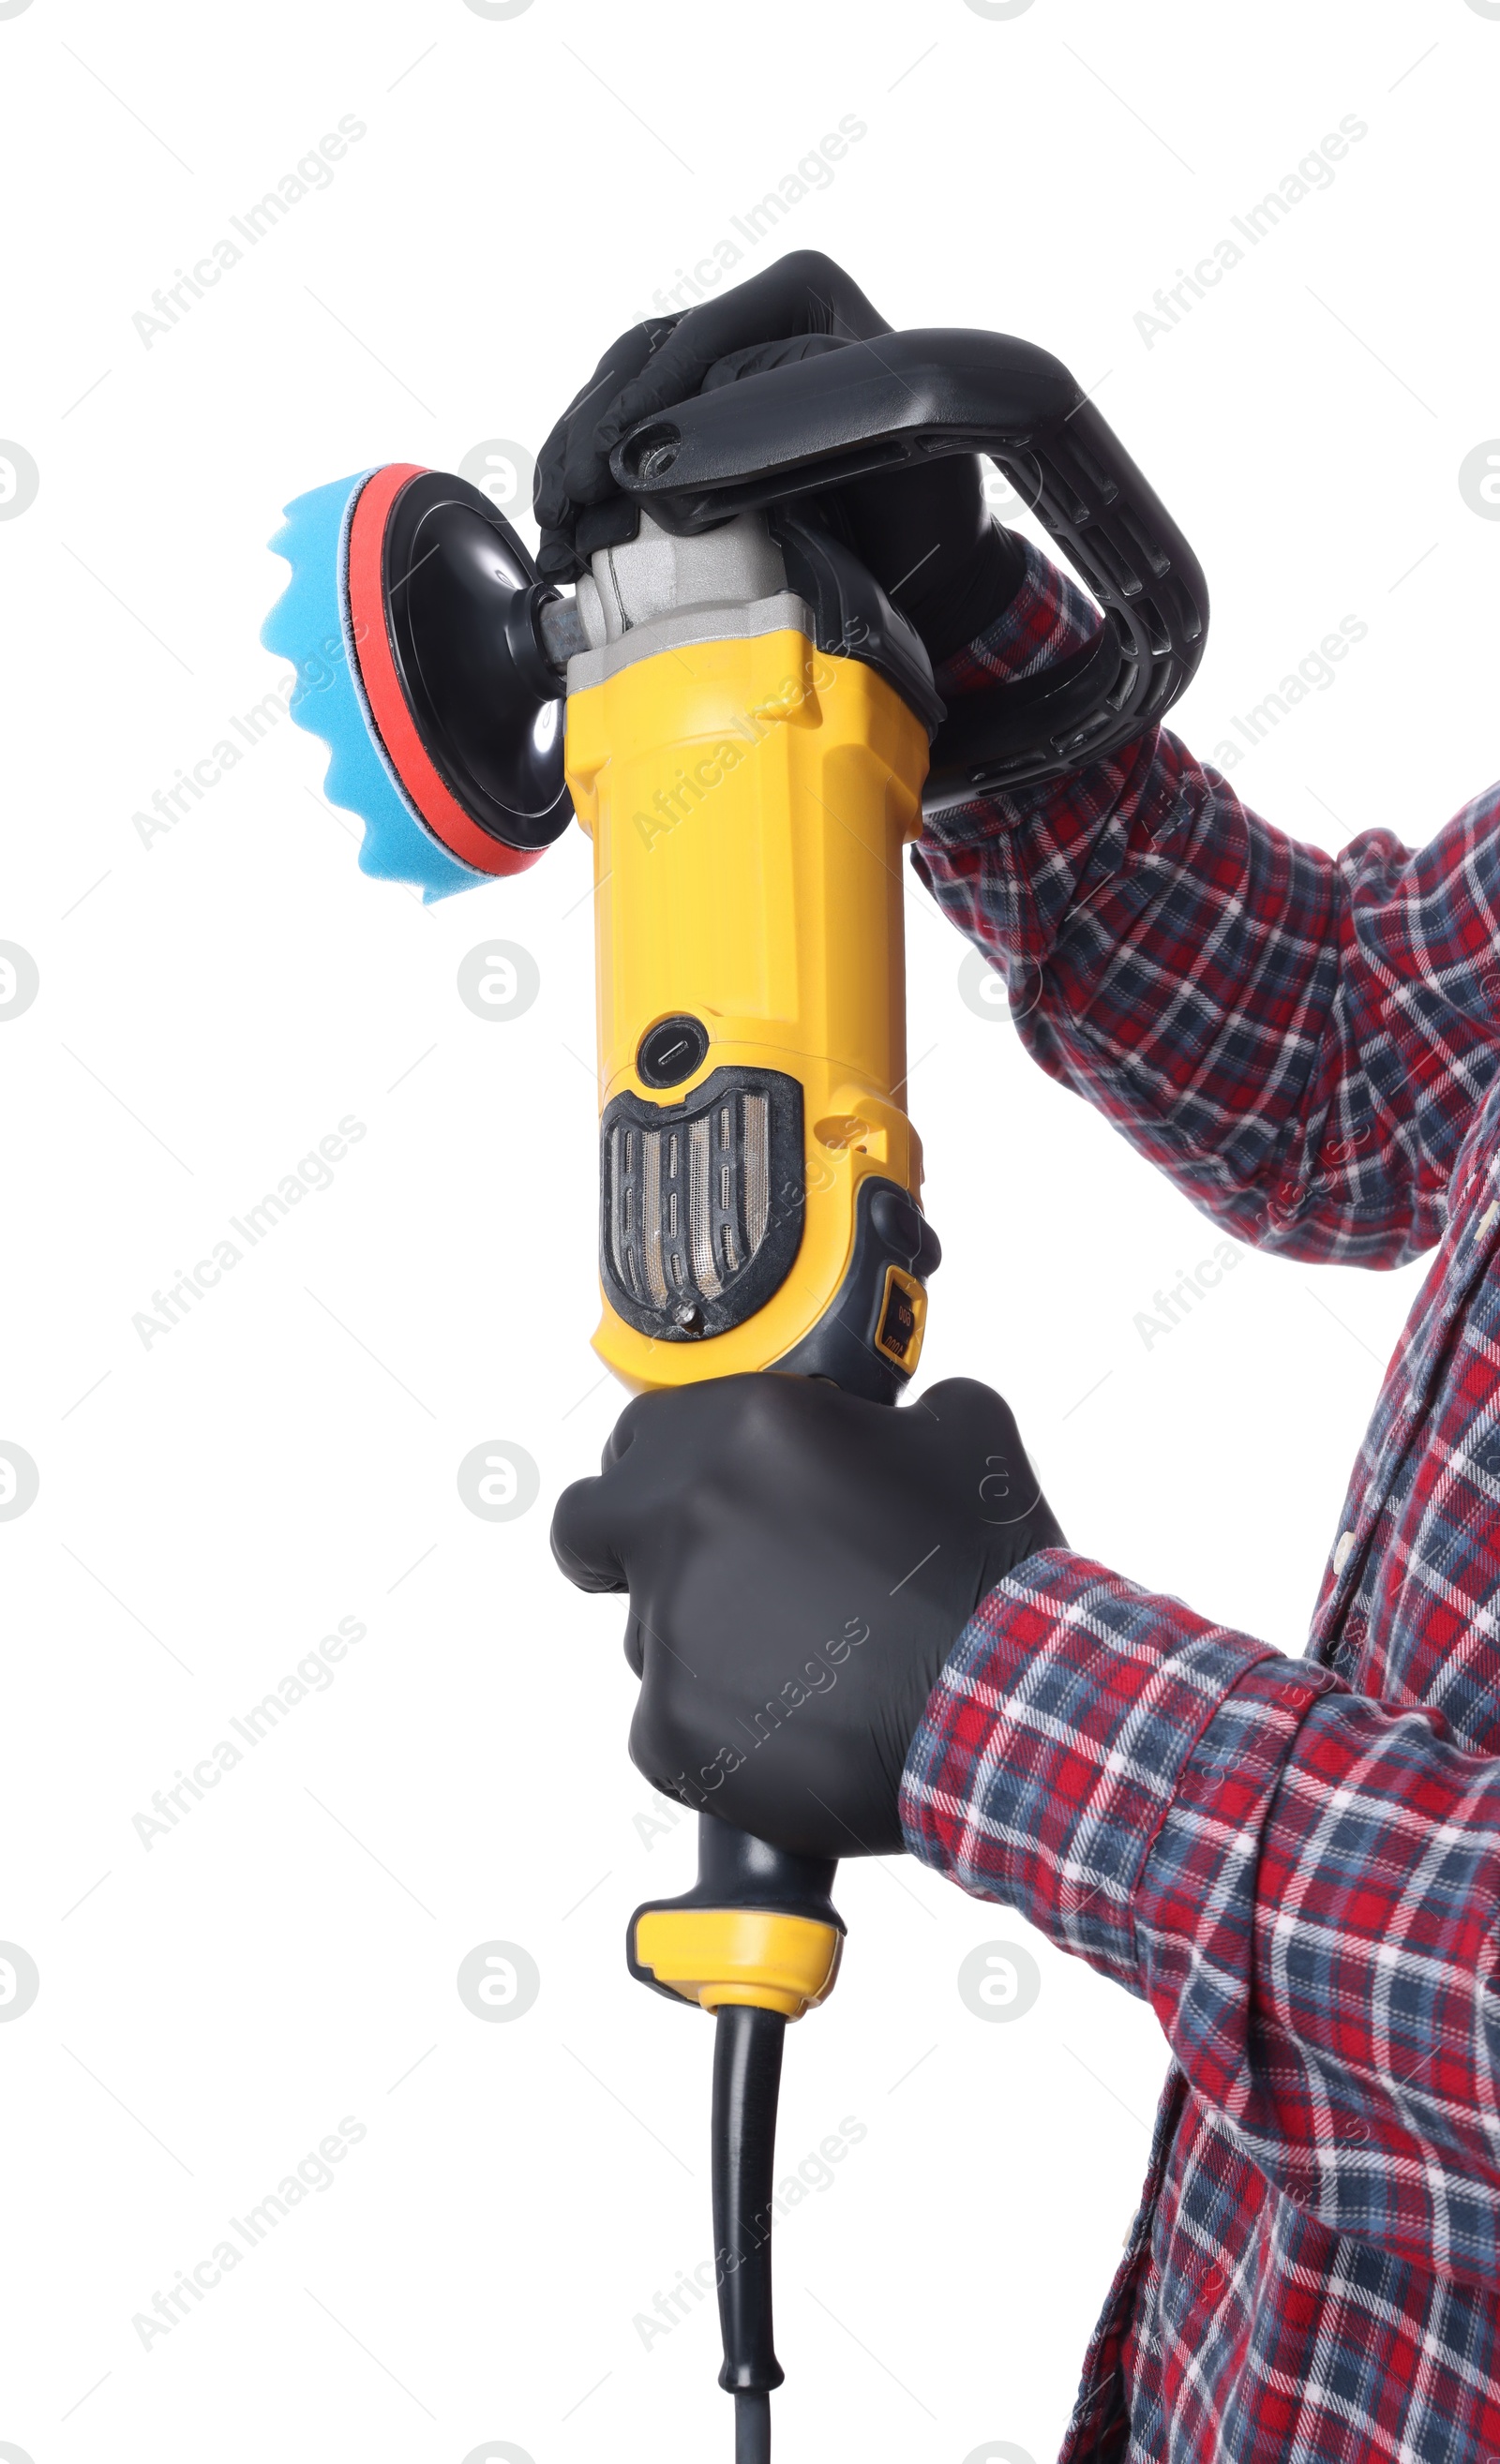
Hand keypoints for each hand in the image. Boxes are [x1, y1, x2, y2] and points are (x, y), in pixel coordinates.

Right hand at [534, 250, 1024, 659]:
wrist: (932, 566)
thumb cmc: (925, 507)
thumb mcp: (883, 443)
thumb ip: (792, 415)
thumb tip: (687, 425)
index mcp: (803, 299)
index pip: (703, 335)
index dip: (646, 399)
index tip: (611, 461)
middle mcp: (753, 321)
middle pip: (644, 359)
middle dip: (597, 432)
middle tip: (566, 496)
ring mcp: (718, 368)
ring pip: (621, 393)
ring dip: (576, 456)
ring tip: (554, 517)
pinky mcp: (696, 420)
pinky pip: (625, 433)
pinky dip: (588, 476)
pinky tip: (564, 520)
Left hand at [551, 1374, 1063, 1858]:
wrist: (1010, 1709)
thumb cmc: (990, 1576)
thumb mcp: (962, 1432)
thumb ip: (892, 1414)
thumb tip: (882, 1424)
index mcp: (742, 1430)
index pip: (639, 1435)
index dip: (664, 1467)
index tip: (689, 1494)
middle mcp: (685, 1518)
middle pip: (590, 1528)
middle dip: (623, 1548)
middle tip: (694, 1574)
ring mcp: (668, 1628)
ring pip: (645, 1633)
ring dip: (701, 1644)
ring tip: (803, 1667)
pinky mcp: (669, 1729)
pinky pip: (665, 1726)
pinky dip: (719, 1733)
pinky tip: (798, 1726)